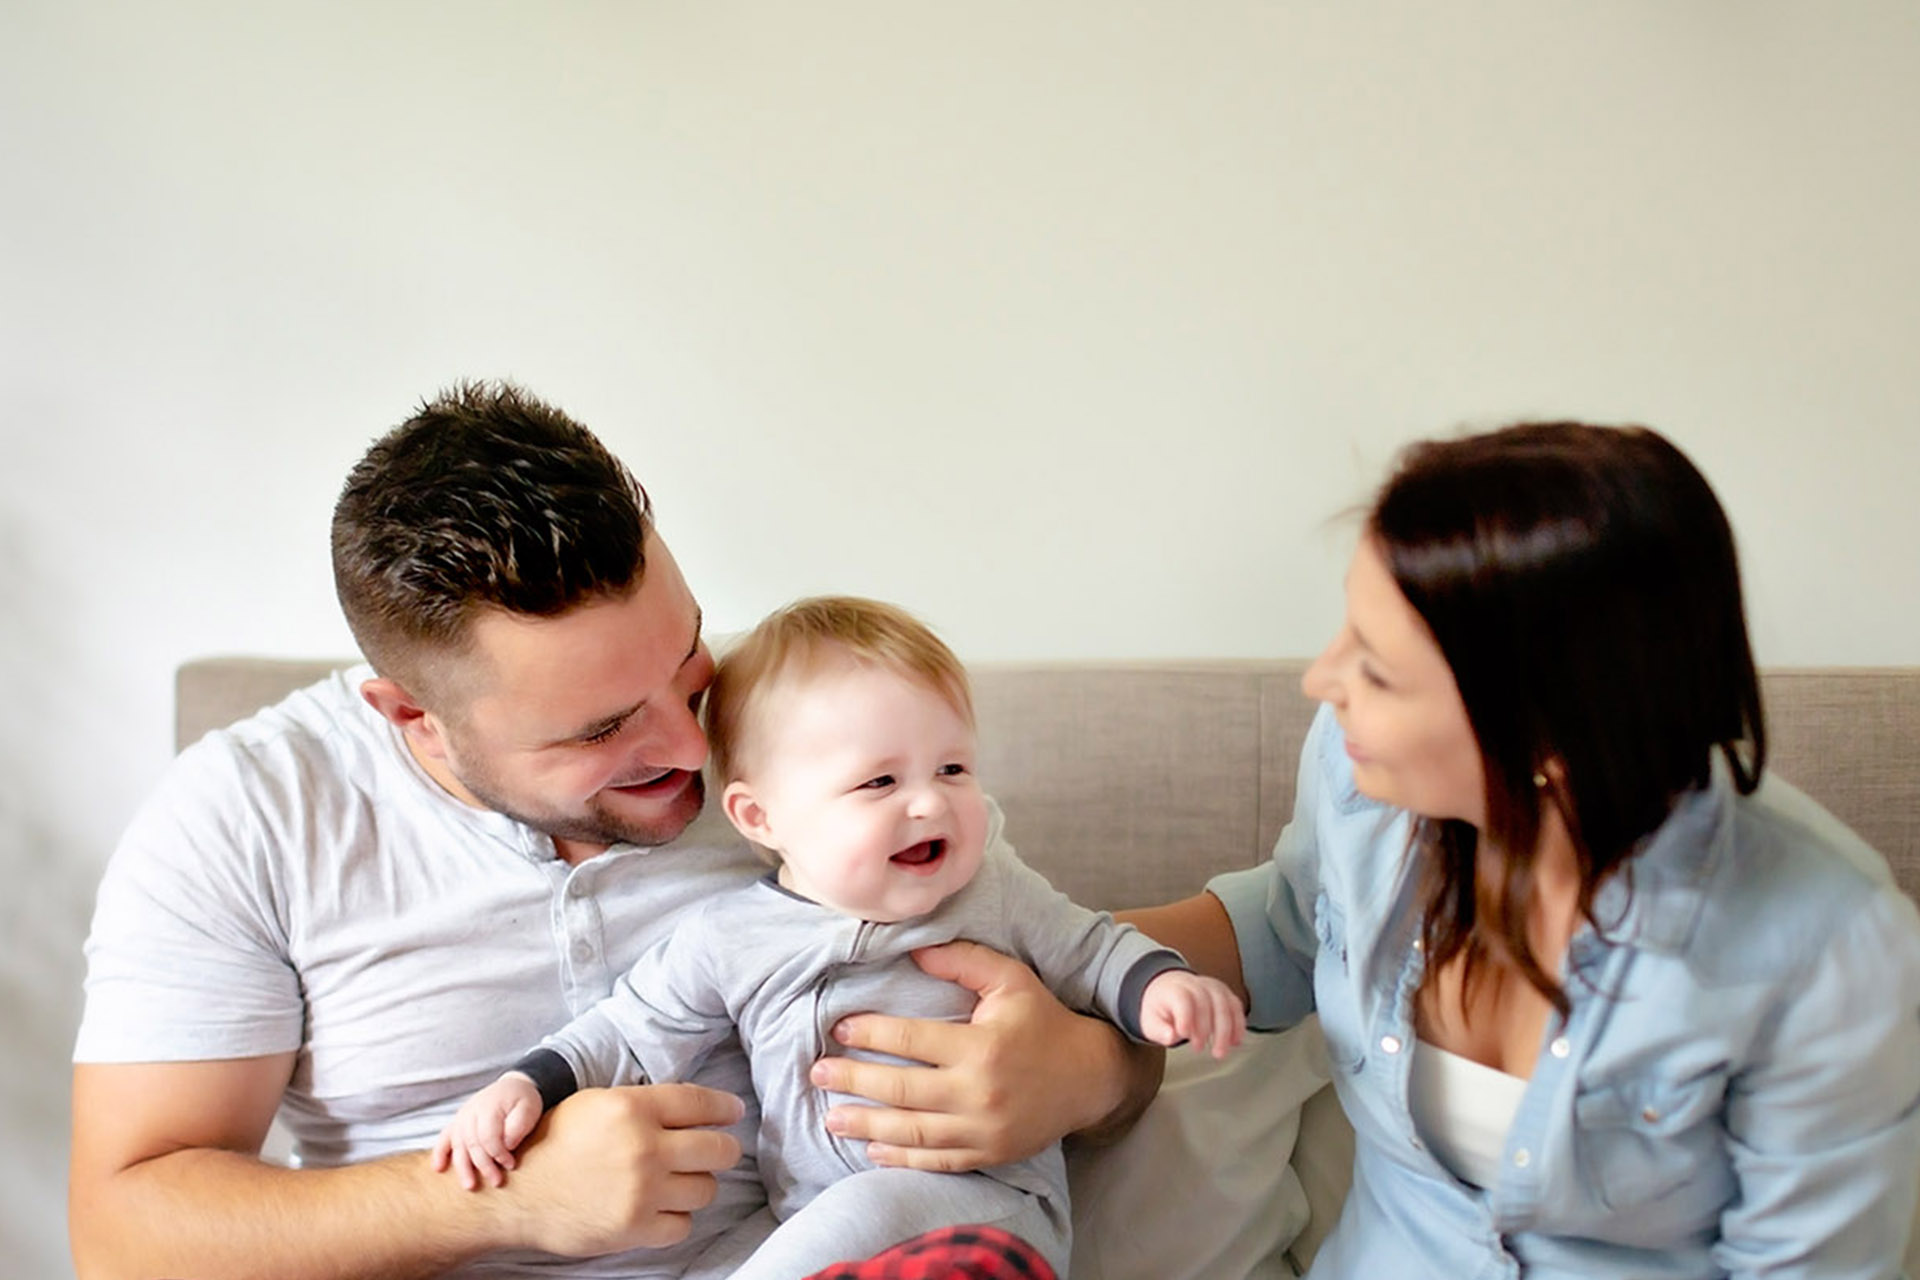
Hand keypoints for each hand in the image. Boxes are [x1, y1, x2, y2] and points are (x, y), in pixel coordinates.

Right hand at [432, 1072, 544, 1189]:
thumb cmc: (523, 1100)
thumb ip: (518, 1125)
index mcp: (489, 1106)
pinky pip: (444, 1138)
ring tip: (469, 1185)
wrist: (514, 1086)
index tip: (511, 1164)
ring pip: (458, 1145)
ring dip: (463, 1167)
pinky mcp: (458, 1123)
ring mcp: (462, 1117)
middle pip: (472, 1143)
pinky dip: (440, 1153)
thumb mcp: (529, 1108)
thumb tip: (507, 1145)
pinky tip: (438, 1168)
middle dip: (484, 1165)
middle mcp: (471, 1111)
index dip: (498, 1154)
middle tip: (496, 1182)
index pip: (489, 1136)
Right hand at [496, 1083, 746, 1256]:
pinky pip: (683, 1225)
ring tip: (674, 1182)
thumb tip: (695, 1109)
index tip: (735, 1112)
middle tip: (715, 1152)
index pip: (701, 1104)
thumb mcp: (597, 1104)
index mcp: (632, 1107)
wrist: (515, 1191)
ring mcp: (642, 1191)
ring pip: (706, 1189)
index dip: (725, 1108)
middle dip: (722, 1150)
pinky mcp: (634, 1228)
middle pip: (719, 1150)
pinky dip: (675, 1218)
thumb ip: (644, 1104)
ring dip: (695, 1186)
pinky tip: (658, 1208)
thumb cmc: (553, 1142)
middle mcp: (643, 1147)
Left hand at [809, 940, 1136, 1171]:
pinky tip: (871, 1150)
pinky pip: (936, 1161)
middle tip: (816, 1074)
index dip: (869, 1035)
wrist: (1090, 1076)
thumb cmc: (1044, 1021)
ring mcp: (982, 1130)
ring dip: (866, 1125)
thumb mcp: (1011, 980)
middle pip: (901, 1091)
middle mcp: (978, 1093)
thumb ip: (963, 960)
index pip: (910, 1041)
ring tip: (831, 1117)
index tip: (838, 1030)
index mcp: (980, 1047)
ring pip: (912, 1133)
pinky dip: (900, 1159)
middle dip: (853, 1081)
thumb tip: (913, 951)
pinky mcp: (988, 1154)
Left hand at [1138, 969, 1245, 1058]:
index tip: (1184, 1034)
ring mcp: (1211, 987)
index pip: (1182, 998)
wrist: (1169, 989)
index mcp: (1174, 989)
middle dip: (1205, 1028)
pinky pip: (1235, 1006)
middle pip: (1206, 1001)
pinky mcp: (1224, 994)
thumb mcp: (1150, 1020)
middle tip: (1199, 1048)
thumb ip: (1159, 1030)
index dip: (1185, 1016)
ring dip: (1226, 1030)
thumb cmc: (1161, 1007)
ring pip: (1225, 1003)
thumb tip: (1170, 1036)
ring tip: (1220, 1051)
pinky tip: (1235, 1041)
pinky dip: (1238, 1025)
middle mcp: (1195, 985)